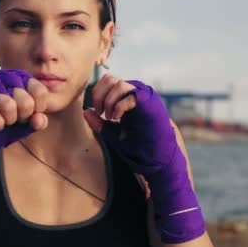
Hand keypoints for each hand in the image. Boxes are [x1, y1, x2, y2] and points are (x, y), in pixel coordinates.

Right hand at [0, 69, 46, 213]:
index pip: (40, 91)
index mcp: (21, 78)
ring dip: (8, 120)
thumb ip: (38, 121)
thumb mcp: (27, 125)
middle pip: (25, 100)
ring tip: (5, 121)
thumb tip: (39, 118)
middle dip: (22, 117)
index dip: (38, 109)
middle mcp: (4, 76)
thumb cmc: (6, 125)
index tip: (29, 115)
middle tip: (14, 120)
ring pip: (8, 104)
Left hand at [87, 77, 204, 242]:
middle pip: (112, 79)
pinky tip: (116, 117)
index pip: (109, 82)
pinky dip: (120, 104)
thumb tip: (87, 112)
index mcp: (129, 103)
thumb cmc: (141, 154)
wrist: (161, 167)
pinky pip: (132, 94)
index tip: (97, 111)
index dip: (98, 93)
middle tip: (102, 113)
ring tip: (110, 116)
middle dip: (101, 94)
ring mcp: (147, 102)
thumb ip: (102, 124)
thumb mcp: (115, 137)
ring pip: (122, 83)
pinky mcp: (152, 108)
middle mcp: (139, 99)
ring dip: (110, 99)